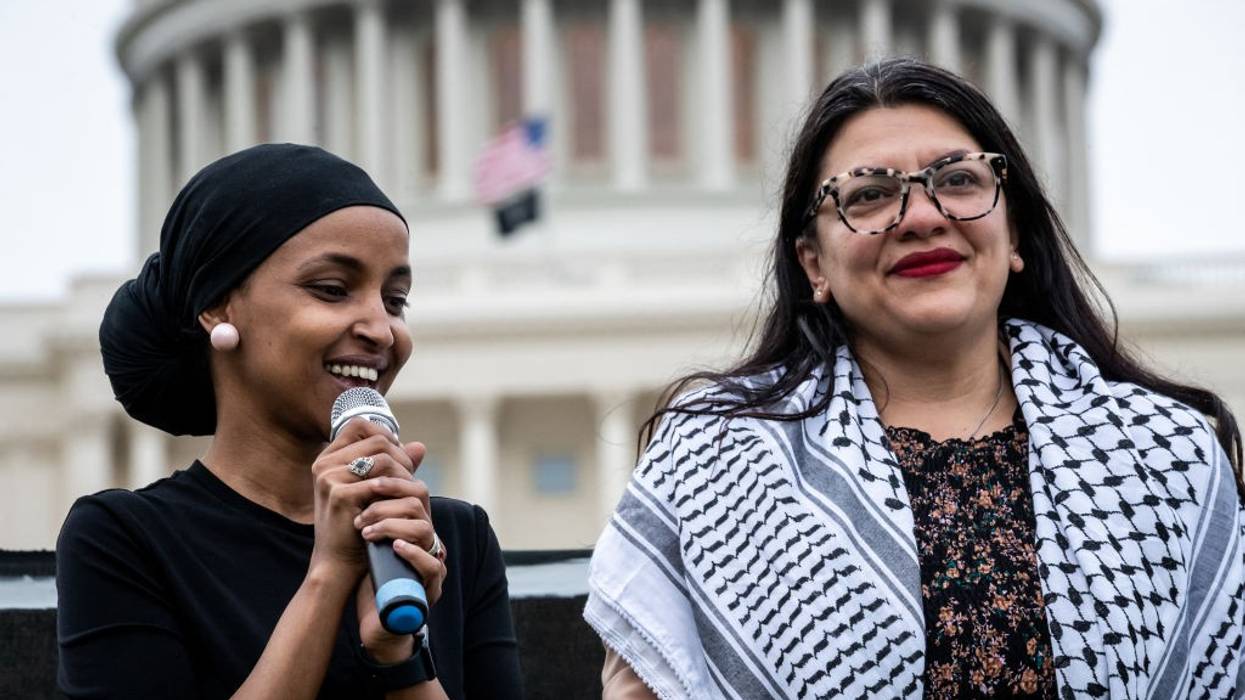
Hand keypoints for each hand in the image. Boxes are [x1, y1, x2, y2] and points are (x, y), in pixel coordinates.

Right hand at [307, 418, 421, 577]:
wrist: (340, 562)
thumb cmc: (357, 525)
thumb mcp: (373, 490)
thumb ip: (394, 466)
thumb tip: (420, 446)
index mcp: (328, 459)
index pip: (360, 426)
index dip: (385, 434)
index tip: (399, 455)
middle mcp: (324, 465)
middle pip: (376, 441)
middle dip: (401, 457)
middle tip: (410, 477)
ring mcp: (329, 479)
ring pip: (381, 459)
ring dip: (402, 473)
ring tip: (408, 490)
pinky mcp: (339, 495)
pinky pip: (379, 483)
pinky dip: (396, 491)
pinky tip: (400, 503)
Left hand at [354, 474, 446, 661]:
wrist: (377, 623)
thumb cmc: (373, 581)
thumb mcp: (371, 543)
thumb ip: (370, 517)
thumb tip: (351, 484)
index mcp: (415, 528)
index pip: (415, 490)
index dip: (394, 481)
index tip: (366, 483)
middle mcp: (427, 541)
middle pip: (421, 503)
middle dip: (388, 500)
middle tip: (363, 508)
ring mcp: (432, 564)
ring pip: (424, 530)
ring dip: (392, 525)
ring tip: (367, 532)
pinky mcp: (430, 588)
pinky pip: (430, 565)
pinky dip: (412, 552)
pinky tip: (394, 546)